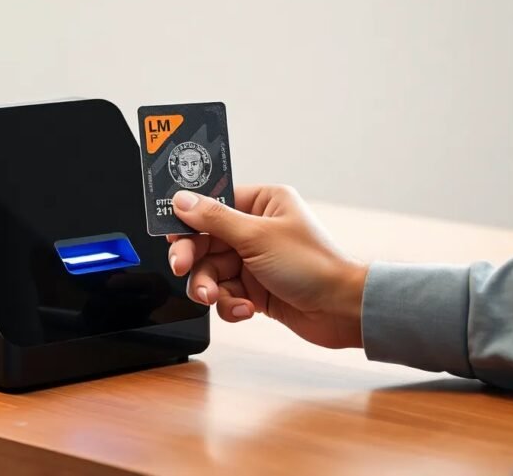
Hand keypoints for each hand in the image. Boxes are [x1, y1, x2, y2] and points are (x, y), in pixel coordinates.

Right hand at [167, 185, 367, 348]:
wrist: (343, 311)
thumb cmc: (314, 266)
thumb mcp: (257, 236)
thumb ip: (214, 219)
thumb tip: (181, 200)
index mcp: (262, 203)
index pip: (211, 205)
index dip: (188, 220)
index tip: (169, 234)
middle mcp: (256, 229)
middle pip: (204, 241)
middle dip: (194, 259)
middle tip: (182, 269)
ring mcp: (254, 260)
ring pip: (211, 271)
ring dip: (209, 287)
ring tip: (216, 298)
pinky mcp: (254, 289)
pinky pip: (225, 293)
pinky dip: (230, 305)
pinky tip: (246, 310)